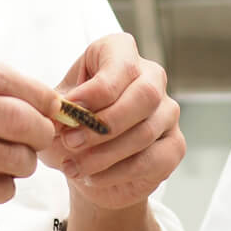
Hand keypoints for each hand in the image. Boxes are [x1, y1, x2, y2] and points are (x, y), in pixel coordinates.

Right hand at [0, 45, 59, 230]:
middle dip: (40, 133)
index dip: (38, 95)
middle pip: (16, 115)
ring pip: (10, 154)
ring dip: (21, 165)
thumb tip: (35, 95)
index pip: (1, 75)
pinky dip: (1, 189)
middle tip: (40, 143)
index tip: (52, 109)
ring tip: (9, 166)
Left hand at [44, 33, 184, 209]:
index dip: (95, 90)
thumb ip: (57, 109)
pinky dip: (117, 172)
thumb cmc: (69, 129)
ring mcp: (168, 110)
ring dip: (104, 154)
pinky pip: (153, 159)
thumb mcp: (55, 114)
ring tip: (72, 166)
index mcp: (119, 53)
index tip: (67, 111)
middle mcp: (151, 76)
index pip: (120, 64)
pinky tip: (92, 177)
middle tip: (70, 142)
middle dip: (103, 124)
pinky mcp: (175, 145)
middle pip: (144, 94)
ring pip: (146, 131)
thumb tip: (61, 112)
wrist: (86, 168)